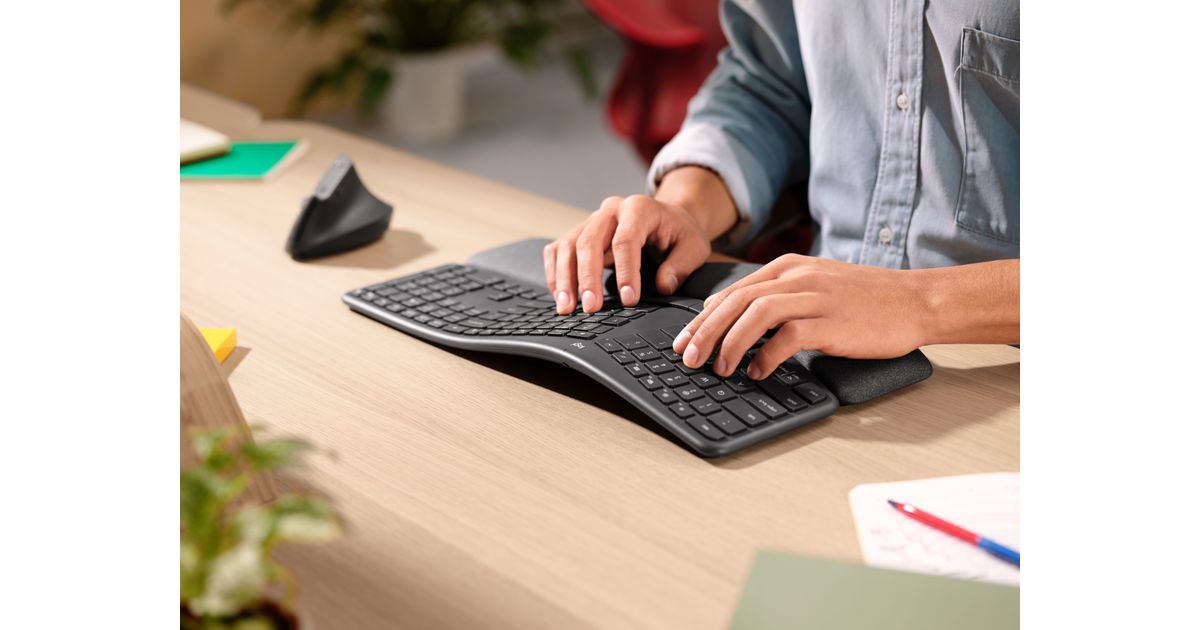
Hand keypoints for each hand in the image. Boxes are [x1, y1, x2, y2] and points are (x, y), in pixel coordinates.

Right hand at [543, 195, 711, 313]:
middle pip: (588, 241)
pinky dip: (555, 273)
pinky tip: (560, 296)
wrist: (668, 218)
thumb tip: (663, 285)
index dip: (626, 272)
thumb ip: (681, 265)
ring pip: (567, 245)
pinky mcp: (579, 232)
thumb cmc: (679, 233)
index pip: (625, 240)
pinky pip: (557, 250)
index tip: (629, 300)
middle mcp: (610, 210)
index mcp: (639, 208)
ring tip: (567, 308)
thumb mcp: (694, 246)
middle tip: (590, 308)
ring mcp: (591, 220)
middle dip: (587, 278)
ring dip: (564, 279)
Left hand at [671, 254, 930, 378]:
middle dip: (703, 331)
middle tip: (686, 357)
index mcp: (789, 267)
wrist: (917, 300)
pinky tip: (757, 372)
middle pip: (735, 301)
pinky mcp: (832, 321)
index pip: (733, 290)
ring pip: (755, 314)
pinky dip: (766, 356)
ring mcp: (815, 297)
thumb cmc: (867, 300)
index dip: (703, 317)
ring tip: (717, 368)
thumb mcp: (817, 287)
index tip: (686, 340)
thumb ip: (781, 298)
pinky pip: (787, 336)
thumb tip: (739, 325)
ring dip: (729, 343)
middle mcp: (798, 276)